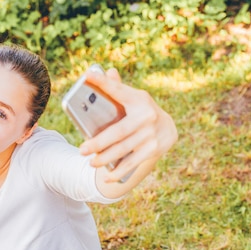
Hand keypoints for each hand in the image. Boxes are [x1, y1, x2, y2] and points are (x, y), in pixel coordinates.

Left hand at [79, 67, 177, 182]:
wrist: (168, 128)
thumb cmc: (141, 111)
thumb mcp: (133, 98)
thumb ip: (118, 89)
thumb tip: (107, 72)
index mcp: (138, 98)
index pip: (117, 90)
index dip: (102, 82)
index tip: (87, 75)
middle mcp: (146, 115)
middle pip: (118, 132)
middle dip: (98, 142)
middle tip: (82, 150)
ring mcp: (151, 134)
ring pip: (123, 149)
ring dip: (105, 158)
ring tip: (91, 163)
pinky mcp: (154, 149)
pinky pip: (132, 163)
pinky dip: (119, 172)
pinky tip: (108, 177)